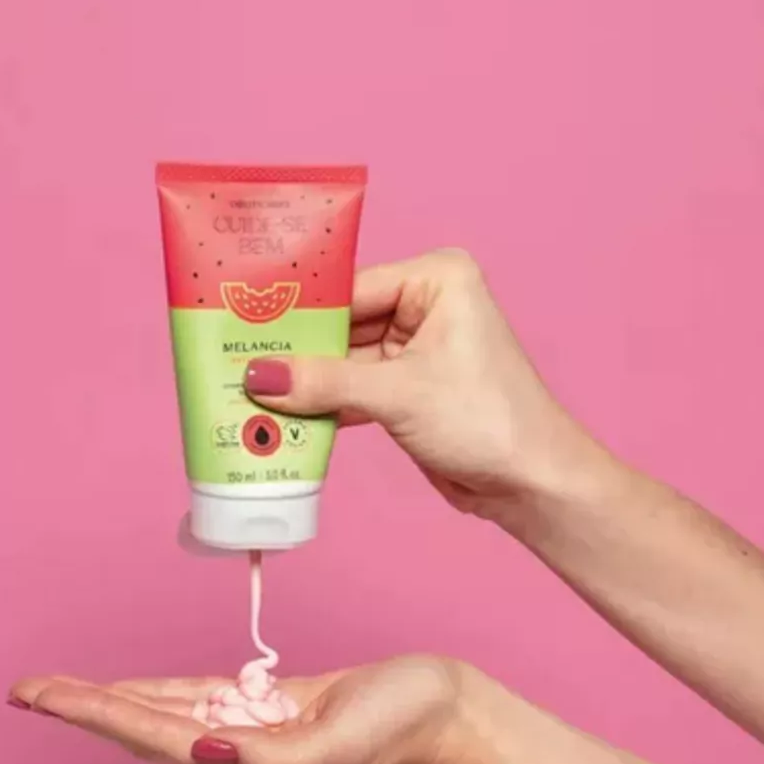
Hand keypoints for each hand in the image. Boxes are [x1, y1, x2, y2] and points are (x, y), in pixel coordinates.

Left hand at [8, 655, 483, 763]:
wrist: (442, 707)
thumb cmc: (400, 723)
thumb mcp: (339, 744)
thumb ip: (271, 758)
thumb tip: (205, 751)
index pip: (154, 736)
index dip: (95, 713)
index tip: (42, 695)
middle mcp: (241, 753)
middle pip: (146, 727)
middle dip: (86, 708)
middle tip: (29, 690)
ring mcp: (255, 730)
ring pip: (168, 713)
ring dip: (116, 699)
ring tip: (66, 689)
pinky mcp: (273, 706)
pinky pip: (205, 697)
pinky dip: (164, 690)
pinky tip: (137, 689)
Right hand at [244, 249, 603, 515]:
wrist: (529, 483)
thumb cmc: (486, 419)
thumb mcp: (397, 393)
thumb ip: (324, 382)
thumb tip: (257, 375)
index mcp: (435, 280)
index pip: (349, 288)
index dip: (299, 313)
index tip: (244, 327)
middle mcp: (424, 306)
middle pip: (342, 325)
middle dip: (296, 352)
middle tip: (234, 363)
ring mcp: (414, 351)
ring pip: (342, 361)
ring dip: (304, 384)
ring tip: (245, 393)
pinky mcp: (405, 390)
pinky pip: (352, 390)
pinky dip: (324, 406)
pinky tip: (280, 418)